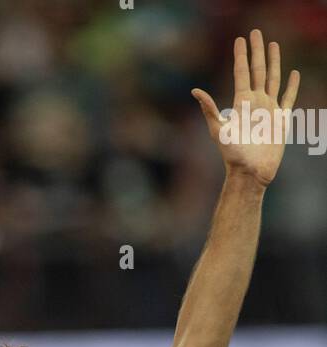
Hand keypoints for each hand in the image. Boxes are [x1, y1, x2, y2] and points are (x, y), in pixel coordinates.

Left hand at [192, 30, 299, 186]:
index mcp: (242, 102)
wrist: (249, 172)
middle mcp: (256, 102)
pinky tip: (293, 74)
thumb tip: (195, 90)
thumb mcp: (218, 130)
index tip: (240, 39)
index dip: (241, 55)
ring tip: (273, 45)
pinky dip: (292, 86)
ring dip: (274, 62)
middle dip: (257, 51)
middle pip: (258, 70)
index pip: (241, 72)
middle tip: (256, 33)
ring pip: (273, 79)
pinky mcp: (281, 119)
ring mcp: (269, 109)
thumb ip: (209, 109)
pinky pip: (288, 98)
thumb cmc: (232, 155)